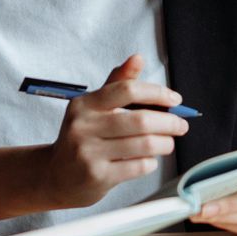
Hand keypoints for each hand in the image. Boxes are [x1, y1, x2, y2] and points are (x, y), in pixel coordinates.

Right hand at [41, 54, 188, 209]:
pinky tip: (149, 159)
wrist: (56, 177)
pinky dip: (151, 162)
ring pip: (144, 145)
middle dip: (169, 123)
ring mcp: (89, 153)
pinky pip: (138, 166)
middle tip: (181, 125)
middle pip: (140, 120)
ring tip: (168, 143)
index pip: (127, 90)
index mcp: (84, 104)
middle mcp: (83, 127)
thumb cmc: (82, 138)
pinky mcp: (97, 177)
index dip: (157, 92)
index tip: (175, 100)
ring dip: (165, 143)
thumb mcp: (93, 108)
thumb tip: (137, 58)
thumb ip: (117, 84)